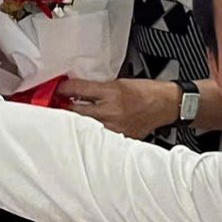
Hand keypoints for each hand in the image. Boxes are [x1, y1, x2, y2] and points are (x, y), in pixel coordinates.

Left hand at [58, 78, 184, 140]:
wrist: (165, 105)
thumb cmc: (146, 92)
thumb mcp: (120, 82)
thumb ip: (99, 88)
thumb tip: (79, 92)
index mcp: (111, 92)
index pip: (79, 90)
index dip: (64, 89)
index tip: (57, 90)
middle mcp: (111, 110)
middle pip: (76, 111)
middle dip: (64, 108)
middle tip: (55, 106)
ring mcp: (115, 127)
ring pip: (85, 128)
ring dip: (75, 124)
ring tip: (65, 122)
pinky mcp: (120, 139)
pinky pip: (100, 138)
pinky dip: (91, 135)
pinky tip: (85, 134)